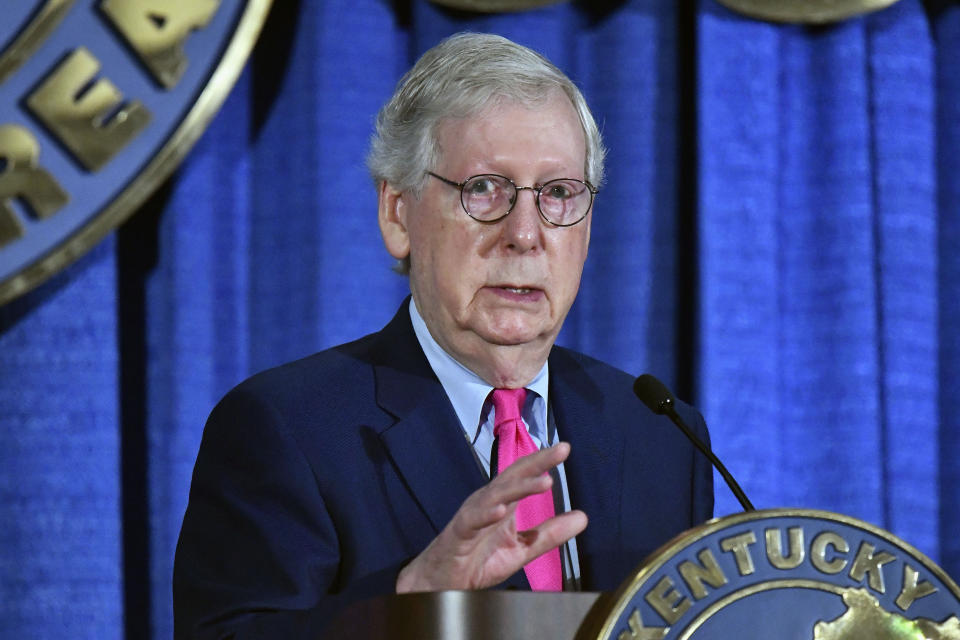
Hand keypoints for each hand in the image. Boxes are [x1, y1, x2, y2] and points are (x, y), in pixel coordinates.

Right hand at [395, 442, 587, 592]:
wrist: (441, 584)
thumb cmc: (477, 561)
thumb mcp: (521, 549)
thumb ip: (550, 534)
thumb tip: (582, 517)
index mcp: (502, 503)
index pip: (524, 476)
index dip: (543, 462)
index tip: (565, 448)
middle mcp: (487, 502)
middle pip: (512, 477)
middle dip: (537, 463)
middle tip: (561, 450)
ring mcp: (472, 516)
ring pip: (496, 495)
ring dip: (519, 487)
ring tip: (544, 482)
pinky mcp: (458, 534)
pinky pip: (472, 521)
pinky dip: (485, 514)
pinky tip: (500, 510)